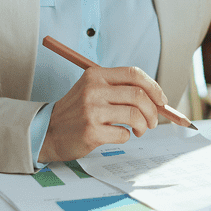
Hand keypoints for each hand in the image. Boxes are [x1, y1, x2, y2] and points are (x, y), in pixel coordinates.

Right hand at [38, 66, 166, 162]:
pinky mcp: (91, 131)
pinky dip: (127, 136)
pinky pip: (123, 134)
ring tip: (139, 130)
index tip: (162, 100)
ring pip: (134, 115)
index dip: (153, 86)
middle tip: (152, 121)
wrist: (48, 131)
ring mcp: (91, 110)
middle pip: (138, 95)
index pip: (134, 74)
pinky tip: (119, 135)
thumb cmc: (77, 112)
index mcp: (96, 75)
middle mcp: (94, 89)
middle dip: (153, 111)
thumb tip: (156, 98)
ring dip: (143, 125)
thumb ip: (120, 89)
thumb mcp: (93, 90)